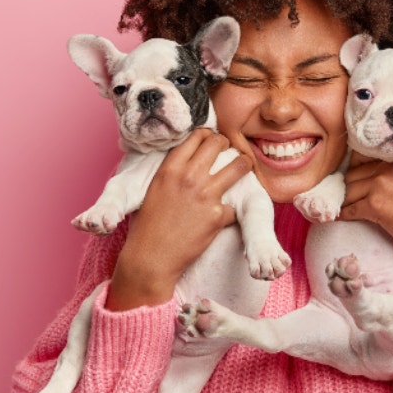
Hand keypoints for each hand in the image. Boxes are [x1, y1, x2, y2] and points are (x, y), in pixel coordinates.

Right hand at [108, 130, 252, 310]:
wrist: (152, 257)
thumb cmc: (148, 226)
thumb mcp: (153, 189)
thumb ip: (172, 173)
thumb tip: (189, 163)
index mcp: (170, 168)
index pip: (196, 137)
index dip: (208, 135)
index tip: (212, 140)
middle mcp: (189, 176)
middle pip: (218, 144)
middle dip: (227, 144)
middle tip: (230, 151)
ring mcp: (206, 194)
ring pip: (238, 166)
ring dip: (244, 165)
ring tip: (245, 166)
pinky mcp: (218, 215)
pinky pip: (234, 205)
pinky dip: (230, 211)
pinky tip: (223, 216)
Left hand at [339, 154, 392, 275]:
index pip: (368, 156)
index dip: (358, 168)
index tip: (353, 177)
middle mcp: (392, 167)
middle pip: (355, 173)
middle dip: (349, 186)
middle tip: (344, 195)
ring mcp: (383, 184)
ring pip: (350, 190)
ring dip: (344, 200)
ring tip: (341, 206)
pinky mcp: (376, 204)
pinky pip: (351, 208)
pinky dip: (344, 214)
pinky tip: (341, 217)